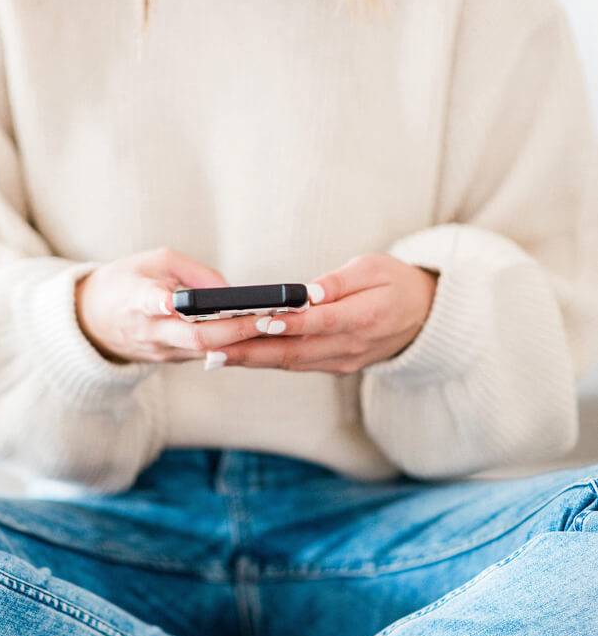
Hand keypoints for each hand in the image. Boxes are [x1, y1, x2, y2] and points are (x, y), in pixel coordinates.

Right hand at [75, 247, 269, 364]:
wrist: (92, 321)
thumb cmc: (127, 281)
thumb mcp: (153, 261)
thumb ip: (193, 271)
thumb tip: (232, 293)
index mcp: (136, 298)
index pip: (150, 302)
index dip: (165, 303)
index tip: (176, 301)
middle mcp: (149, 330)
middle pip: (196, 337)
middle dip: (235, 330)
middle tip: (268, 317)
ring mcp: (160, 351)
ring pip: (206, 352)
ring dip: (241, 342)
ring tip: (275, 326)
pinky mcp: (170, 360)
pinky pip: (205, 355)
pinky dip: (231, 347)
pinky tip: (259, 337)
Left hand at [207, 254, 438, 373]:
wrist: (423, 318)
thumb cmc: (395, 283)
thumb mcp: (375, 268)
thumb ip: (342, 281)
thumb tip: (310, 292)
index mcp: (366, 317)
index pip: (321, 323)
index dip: (290, 324)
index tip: (258, 321)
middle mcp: (351, 347)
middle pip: (294, 350)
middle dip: (250, 349)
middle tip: (212, 345)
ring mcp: (341, 362)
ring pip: (289, 363)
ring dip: (249, 360)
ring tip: (211, 353)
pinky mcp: (333, 367)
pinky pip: (294, 365)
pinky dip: (263, 361)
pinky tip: (233, 356)